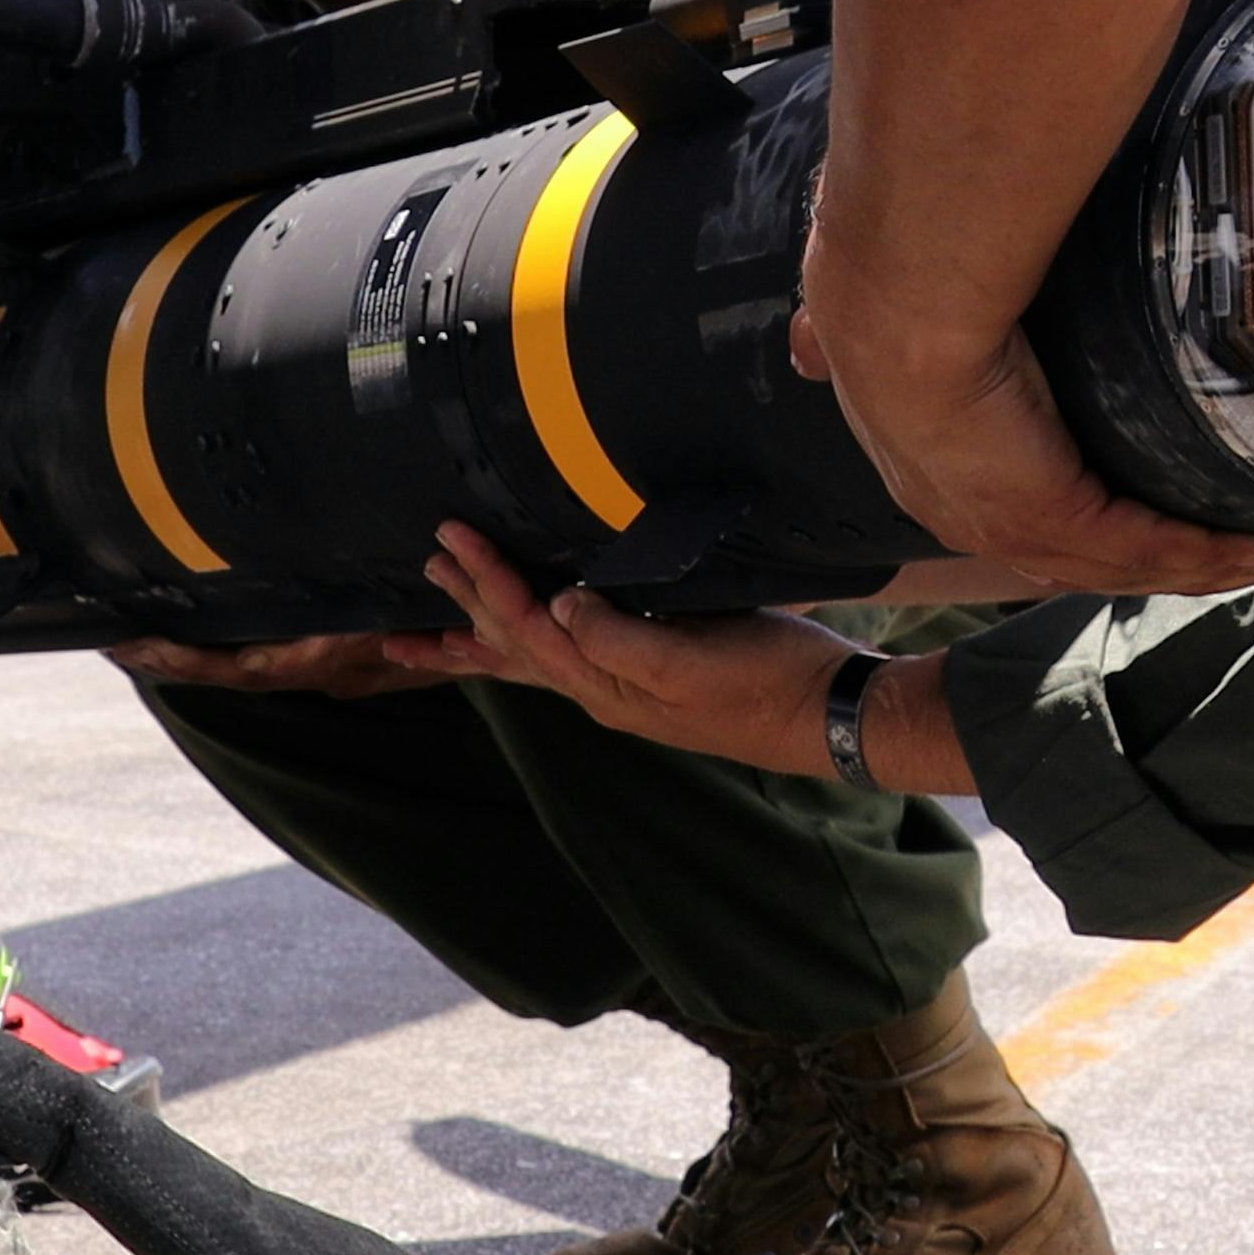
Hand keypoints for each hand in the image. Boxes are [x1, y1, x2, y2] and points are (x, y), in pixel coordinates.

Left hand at [106, 630, 450, 701]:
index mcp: (321, 661)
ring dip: (187, 656)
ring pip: (237, 666)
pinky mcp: (327, 656)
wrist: (491, 636)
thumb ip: (368, 621)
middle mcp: (311, 670)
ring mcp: (318, 666)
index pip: (231, 666)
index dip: (179, 660)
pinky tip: (202, 634)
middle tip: (110, 642)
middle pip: (221, 670)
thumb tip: (347, 621)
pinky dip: (221, 650)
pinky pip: (261, 657)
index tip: (131, 646)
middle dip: (166, 658)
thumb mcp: (405, 610)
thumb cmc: (449, 618)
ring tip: (137, 638)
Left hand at [383, 522, 867, 776]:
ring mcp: (628, 689)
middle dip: (466, 607)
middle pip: (517, 647)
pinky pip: (571, 658)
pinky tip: (535, 637)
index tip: (457, 538)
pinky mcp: (655, 676)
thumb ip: (620, 639)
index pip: (528, 628)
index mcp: (606, 685)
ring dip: (481, 639)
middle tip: (426, 565)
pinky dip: (533, 646)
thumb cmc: (770, 682)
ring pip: (535, 662)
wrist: (829, 716)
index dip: (489, 582)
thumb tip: (557, 607)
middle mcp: (605, 692)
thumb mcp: (694, 657)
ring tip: (425, 640)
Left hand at [791, 302, 1253, 595]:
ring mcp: (1020, 530)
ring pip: (1148, 564)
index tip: (1173, 505)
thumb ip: (893, 334)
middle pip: (1103, 556)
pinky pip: (1168, 554)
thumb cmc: (899, 269)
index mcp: (942, 465)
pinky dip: (1240, 548)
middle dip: (1191, 551)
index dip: (1107, 520)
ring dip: (1236, 556)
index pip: (1040, 512)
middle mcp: (979, 515)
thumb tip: (814, 339)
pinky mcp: (1062, 523)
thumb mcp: (901, 314)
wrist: (896, 295)